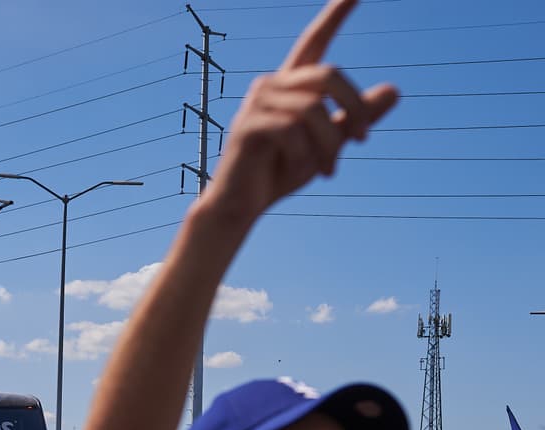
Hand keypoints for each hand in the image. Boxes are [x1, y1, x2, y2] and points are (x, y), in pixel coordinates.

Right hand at [202, 0, 398, 223]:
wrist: (240, 205)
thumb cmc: (280, 172)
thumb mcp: (328, 144)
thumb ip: (356, 118)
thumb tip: (395, 89)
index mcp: (290, 85)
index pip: (316, 40)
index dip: (336, 13)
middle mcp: (271, 85)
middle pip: (329, 75)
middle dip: (355, 108)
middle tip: (363, 141)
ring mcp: (257, 104)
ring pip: (315, 108)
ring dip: (330, 144)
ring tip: (330, 170)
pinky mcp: (249, 126)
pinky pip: (295, 131)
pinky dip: (307, 155)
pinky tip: (303, 170)